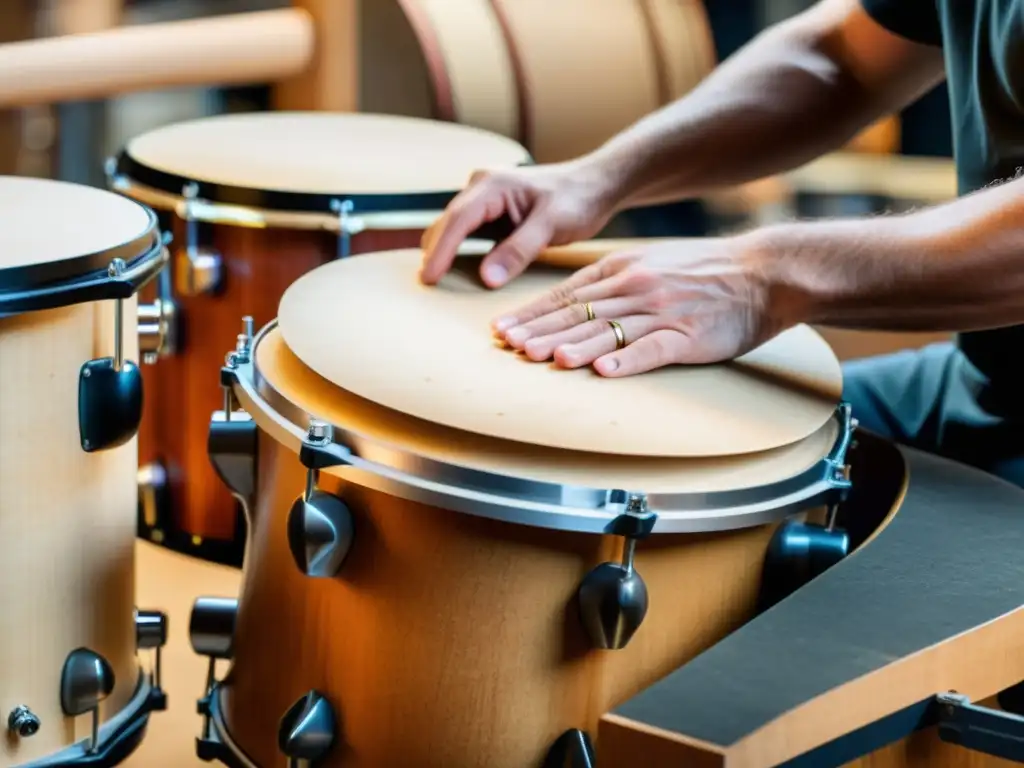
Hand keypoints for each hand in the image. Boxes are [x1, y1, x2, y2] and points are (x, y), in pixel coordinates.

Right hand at [420, 159, 619, 287]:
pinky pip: (467, 232)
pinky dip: (458, 250)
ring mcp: (484, 199)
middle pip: (448, 222)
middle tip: (425, 286)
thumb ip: (518, 250)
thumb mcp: (551, 225)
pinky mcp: (491, 212)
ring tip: (433, 281)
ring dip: (443, 251)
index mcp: (493, 184)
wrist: (596, 186)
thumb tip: (486, 278)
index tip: (429, 277)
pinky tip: (453, 271)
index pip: (457, 219)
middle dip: (434, 252)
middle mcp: (482, 187)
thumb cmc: (578, 200)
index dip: (441, 250)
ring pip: (453, 227)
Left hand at [492, 237, 791, 376]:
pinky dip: (627, 360)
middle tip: (509, 346)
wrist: (763, 271)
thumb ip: (615, 280)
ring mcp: (662, 311)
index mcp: (623, 269)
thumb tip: (576, 300)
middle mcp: (636, 287)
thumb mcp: (651, 263)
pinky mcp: (688, 335)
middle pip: (579, 312)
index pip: (567, 293)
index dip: (533, 313)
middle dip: (540, 331)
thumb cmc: (705, 272)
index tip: (503, 328)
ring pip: (608, 330)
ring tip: (546, 359)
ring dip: (575, 345)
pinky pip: (652, 348)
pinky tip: (604, 372)